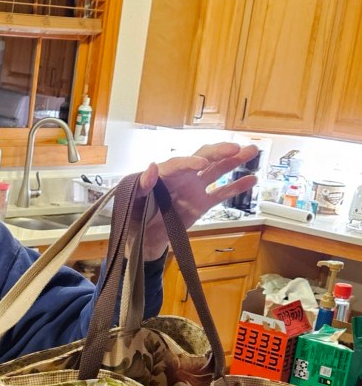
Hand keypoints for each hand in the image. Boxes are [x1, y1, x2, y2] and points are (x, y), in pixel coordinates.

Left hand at [137, 142, 258, 259]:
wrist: (143, 238)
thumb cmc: (134, 216)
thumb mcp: (133, 200)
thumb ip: (142, 184)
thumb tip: (152, 166)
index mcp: (164, 174)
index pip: (179, 164)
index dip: (191, 161)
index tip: (202, 163)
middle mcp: (182, 177)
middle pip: (204, 158)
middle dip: (220, 151)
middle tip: (236, 148)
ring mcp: (194, 189)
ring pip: (217, 171)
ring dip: (234, 161)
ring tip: (252, 151)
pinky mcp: (202, 204)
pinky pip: (221, 194)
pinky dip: (236, 187)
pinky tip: (251, 179)